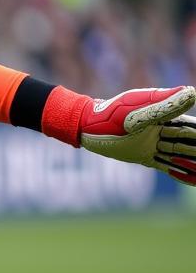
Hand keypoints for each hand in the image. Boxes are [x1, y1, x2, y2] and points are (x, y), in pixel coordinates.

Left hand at [78, 86, 195, 183]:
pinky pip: (168, 166)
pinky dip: (181, 173)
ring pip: (181, 156)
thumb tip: (193, 93)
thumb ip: (165, 105)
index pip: (194, 129)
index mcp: (167, 116)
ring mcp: (155, 144)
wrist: (86, 126)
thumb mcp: (137, 110)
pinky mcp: (145, 156)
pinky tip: (194, 179)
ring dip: (193, 163)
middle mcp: (164, 129)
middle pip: (190, 143)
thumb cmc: (111, 114)